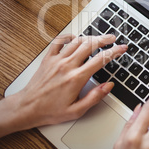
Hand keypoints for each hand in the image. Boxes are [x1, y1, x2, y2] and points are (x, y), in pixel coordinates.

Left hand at [0, 34, 125, 148]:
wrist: (27, 108)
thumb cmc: (50, 111)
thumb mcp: (77, 111)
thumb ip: (95, 97)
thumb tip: (109, 85)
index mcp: (76, 78)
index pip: (100, 59)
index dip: (114, 52)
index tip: (122, 48)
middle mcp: (67, 66)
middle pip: (90, 45)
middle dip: (104, 39)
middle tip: (113, 39)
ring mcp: (56, 60)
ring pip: (77, 41)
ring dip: (90, 37)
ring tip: (99, 38)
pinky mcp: (48, 58)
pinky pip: (59, 41)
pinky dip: (69, 37)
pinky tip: (76, 38)